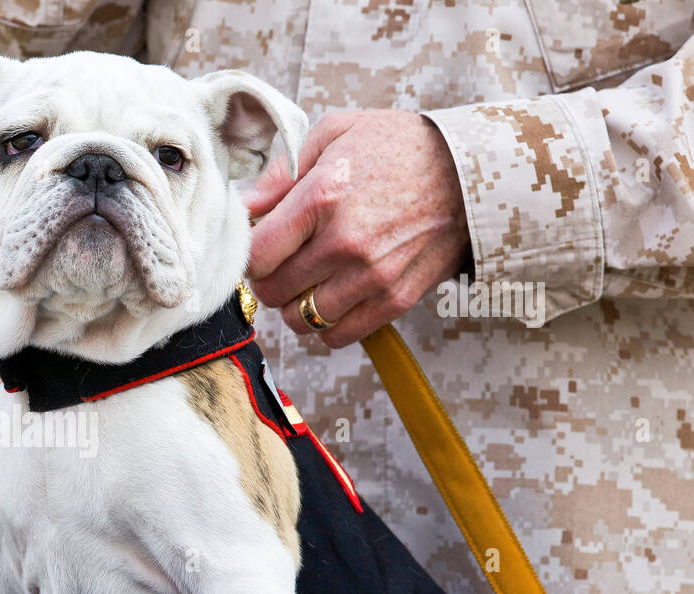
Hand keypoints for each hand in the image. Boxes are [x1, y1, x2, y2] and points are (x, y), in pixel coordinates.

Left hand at [244, 110, 470, 347]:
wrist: (473, 171)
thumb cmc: (399, 147)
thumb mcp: (336, 134)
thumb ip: (282, 174)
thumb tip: (243, 207)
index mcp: (322, 198)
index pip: (255, 256)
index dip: (250, 254)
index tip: (261, 245)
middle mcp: (345, 243)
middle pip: (273, 291)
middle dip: (269, 278)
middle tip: (284, 261)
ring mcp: (372, 276)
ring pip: (300, 319)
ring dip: (296, 304)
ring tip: (310, 280)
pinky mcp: (396, 299)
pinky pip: (338, 335)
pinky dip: (327, 323)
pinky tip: (334, 297)